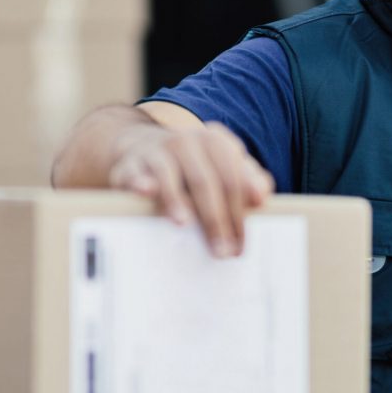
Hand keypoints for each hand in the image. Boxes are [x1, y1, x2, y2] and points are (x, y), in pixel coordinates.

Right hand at [108, 121, 274, 256]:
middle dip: (215, 219)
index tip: (241, 243)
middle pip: (205, 182)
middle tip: (221, 251)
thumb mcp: (224, 166)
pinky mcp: (131, 163)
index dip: (239, 212)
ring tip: (184, 224)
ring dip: (177, 200)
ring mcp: (157, 150)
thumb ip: (248, 180)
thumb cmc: (194, 166)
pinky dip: (140, 181)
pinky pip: (135, 173)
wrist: (145, 146)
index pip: (233, 178)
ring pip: (170, 175)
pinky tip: (146, 192)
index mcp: (216, 141)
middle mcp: (187, 141)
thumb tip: (261, 197)